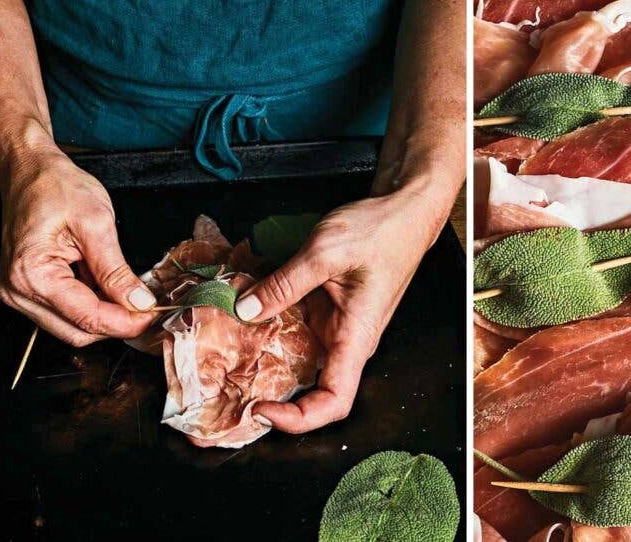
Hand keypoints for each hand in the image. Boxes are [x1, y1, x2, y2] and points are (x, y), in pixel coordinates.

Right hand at [0, 145, 156, 345]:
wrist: (29, 170)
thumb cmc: (55, 186)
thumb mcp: (96, 223)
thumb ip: (116, 269)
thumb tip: (138, 302)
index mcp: (32, 274)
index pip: (87, 317)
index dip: (126, 322)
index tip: (153, 316)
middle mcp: (19, 291)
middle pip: (77, 332)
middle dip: (117, 325)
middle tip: (149, 309)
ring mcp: (20, 293)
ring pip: (72, 326)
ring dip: (105, 317)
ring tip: (132, 295)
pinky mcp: (29, 289)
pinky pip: (65, 311)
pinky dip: (92, 305)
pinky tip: (111, 288)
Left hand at [242, 186, 449, 432]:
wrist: (403, 211)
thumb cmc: (382, 231)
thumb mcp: (325, 252)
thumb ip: (284, 283)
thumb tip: (245, 310)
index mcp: (356, 336)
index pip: (335, 400)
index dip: (299, 419)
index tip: (262, 410)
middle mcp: (346, 340)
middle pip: (312, 389)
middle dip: (272, 395)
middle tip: (230, 390)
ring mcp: (336, 327)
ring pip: (300, 360)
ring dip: (267, 361)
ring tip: (226, 355)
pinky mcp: (327, 311)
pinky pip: (297, 331)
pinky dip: (270, 329)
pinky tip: (242, 317)